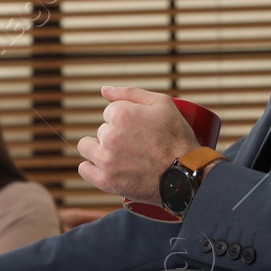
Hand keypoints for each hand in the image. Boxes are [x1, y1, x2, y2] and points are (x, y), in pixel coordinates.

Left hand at [77, 86, 198, 203]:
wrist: (186, 175)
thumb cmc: (177, 139)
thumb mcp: (162, 104)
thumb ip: (129, 92)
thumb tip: (104, 90)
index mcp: (121, 114)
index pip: (109, 112)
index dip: (125, 120)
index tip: (138, 129)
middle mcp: (110, 136)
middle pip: (102, 130)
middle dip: (116, 135)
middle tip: (137, 145)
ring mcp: (106, 160)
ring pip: (87, 147)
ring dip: (99, 149)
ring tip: (121, 156)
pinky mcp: (106, 181)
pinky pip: (84, 169)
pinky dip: (92, 168)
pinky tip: (107, 167)